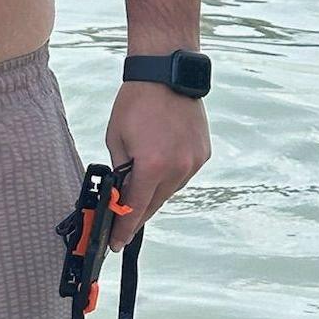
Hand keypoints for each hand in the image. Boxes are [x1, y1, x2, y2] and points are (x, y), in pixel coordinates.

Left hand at [103, 82, 210, 248]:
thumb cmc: (136, 102)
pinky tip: (158, 168)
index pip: (135, 208)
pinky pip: (182, 175)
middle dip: (138, 214)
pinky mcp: (203, 154)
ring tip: (139, 189)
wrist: (166, 75)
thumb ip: (120, 168)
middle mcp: (177, 169)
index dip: (124, 227)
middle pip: (154, 203)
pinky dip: (169, 176)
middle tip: (123, 224)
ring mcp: (193, 162)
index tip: (117, 243)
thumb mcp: (116, 138)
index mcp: (152, 166)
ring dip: (154, 193)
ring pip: (170, 190)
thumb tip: (121, 190)